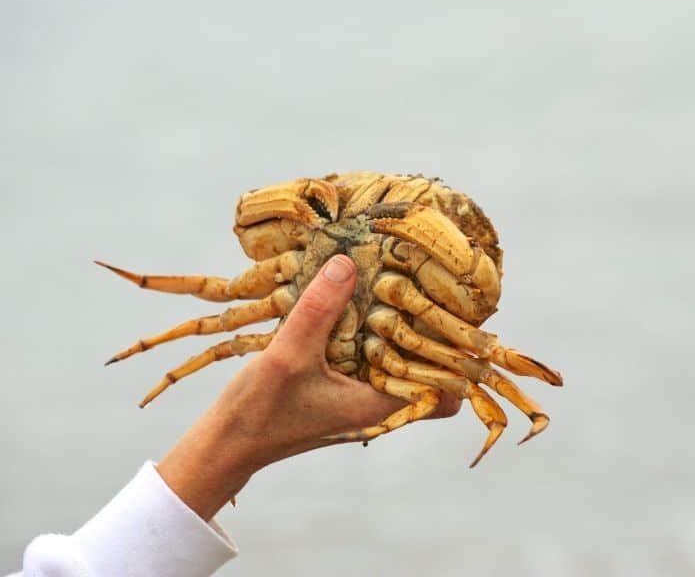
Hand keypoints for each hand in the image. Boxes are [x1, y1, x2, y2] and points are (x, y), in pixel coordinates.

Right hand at [157, 255, 460, 520]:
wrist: (227, 442)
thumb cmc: (259, 413)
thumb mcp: (288, 356)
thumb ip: (318, 311)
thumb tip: (348, 263)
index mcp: (380, 404)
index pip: (446, 387)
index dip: (457, 354)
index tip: (453, 312)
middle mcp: (378, 401)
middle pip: (427, 367)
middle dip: (430, 329)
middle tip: (427, 285)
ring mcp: (360, 392)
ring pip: (398, 357)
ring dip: (397, 325)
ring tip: (395, 281)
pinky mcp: (342, 382)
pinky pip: (369, 353)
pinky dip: (367, 328)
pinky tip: (352, 298)